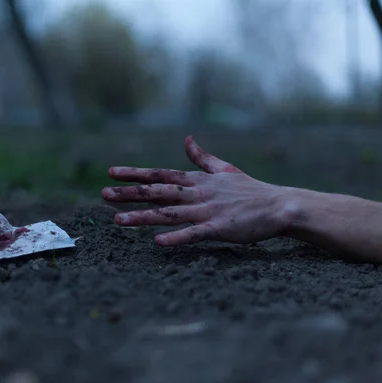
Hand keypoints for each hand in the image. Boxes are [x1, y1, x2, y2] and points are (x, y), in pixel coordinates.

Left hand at [101, 136, 294, 245]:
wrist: (279, 206)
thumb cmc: (251, 190)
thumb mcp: (224, 169)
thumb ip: (202, 157)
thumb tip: (187, 139)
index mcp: (197, 180)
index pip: (160, 174)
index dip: (135, 174)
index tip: (111, 173)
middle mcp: (198, 193)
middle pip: (158, 191)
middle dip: (130, 193)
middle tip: (103, 194)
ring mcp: (207, 210)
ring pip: (169, 213)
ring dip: (143, 217)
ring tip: (118, 221)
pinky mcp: (219, 228)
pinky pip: (194, 233)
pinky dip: (176, 237)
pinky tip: (157, 243)